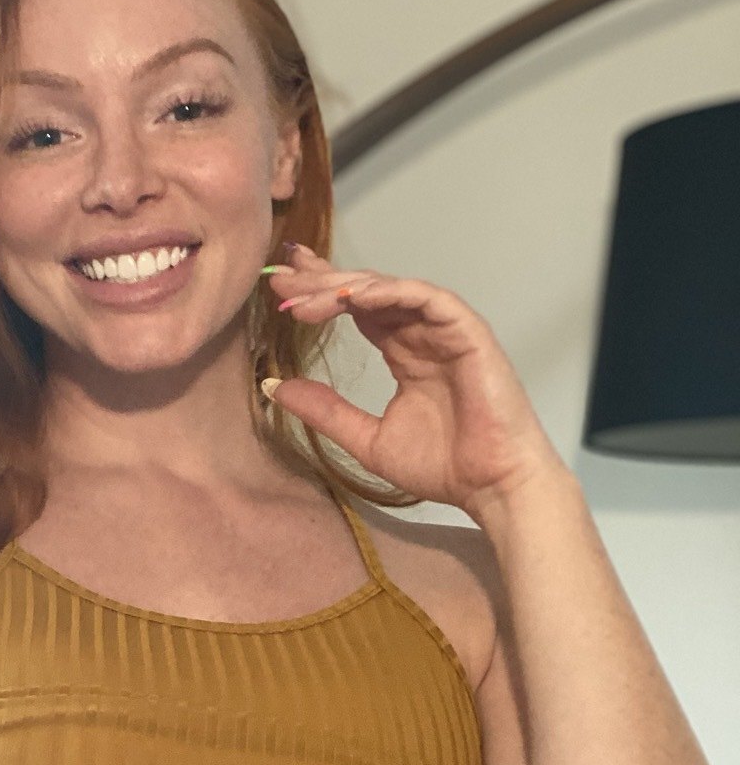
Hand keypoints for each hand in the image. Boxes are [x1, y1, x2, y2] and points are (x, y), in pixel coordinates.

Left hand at [264, 244, 563, 517]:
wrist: (489, 486)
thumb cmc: (443, 466)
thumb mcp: (367, 438)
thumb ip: (326, 411)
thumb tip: (275, 388)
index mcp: (403, 352)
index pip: (356, 308)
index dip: (319, 292)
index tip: (280, 287)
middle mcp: (422, 334)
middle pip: (367, 291)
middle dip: (322, 281)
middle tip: (281, 278)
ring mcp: (446, 330)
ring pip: (390, 290)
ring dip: (346, 287)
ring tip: (305, 296)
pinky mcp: (468, 332)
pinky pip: (427, 298)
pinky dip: (390, 292)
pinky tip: (352, 296)